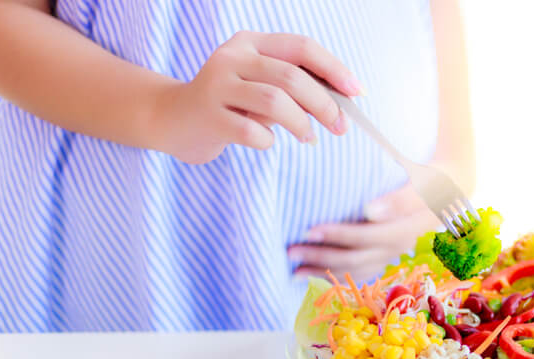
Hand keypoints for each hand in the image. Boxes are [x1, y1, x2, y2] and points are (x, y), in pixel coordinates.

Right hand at [151, 31, 362, 163]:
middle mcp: (232, 57)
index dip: (334, 69)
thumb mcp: (262, 87)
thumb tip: (343, 104)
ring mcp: (216, 84)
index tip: (357, 92)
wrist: (176, 120)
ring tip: (307, 137)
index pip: (301, 47)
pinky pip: (252, 131)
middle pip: (292, 76)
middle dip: (324, 104)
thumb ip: (296, 89)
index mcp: (251, 43)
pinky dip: (269, 140)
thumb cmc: (233, 105)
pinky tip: (266, 141)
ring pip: (275, 101)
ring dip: (301, 123)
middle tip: (339, 126)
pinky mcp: (208, 114)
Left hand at [288, 184, 440, 282]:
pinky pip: (359, 272)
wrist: (446, 189)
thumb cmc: (430, 179)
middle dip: (322, 257)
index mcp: (408, 228)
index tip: (309, 229)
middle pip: (357, 258)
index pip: (369, 237)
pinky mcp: (384, 257)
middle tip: (291, 251)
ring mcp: (391, 255)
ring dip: (323, 271)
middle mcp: (400, 248)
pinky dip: (335, 274)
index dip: (338, 236)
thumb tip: (370, 212)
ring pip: (355, 270)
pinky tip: (313, 274)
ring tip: (294, 268)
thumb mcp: (424, 182)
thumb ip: (402, 198)